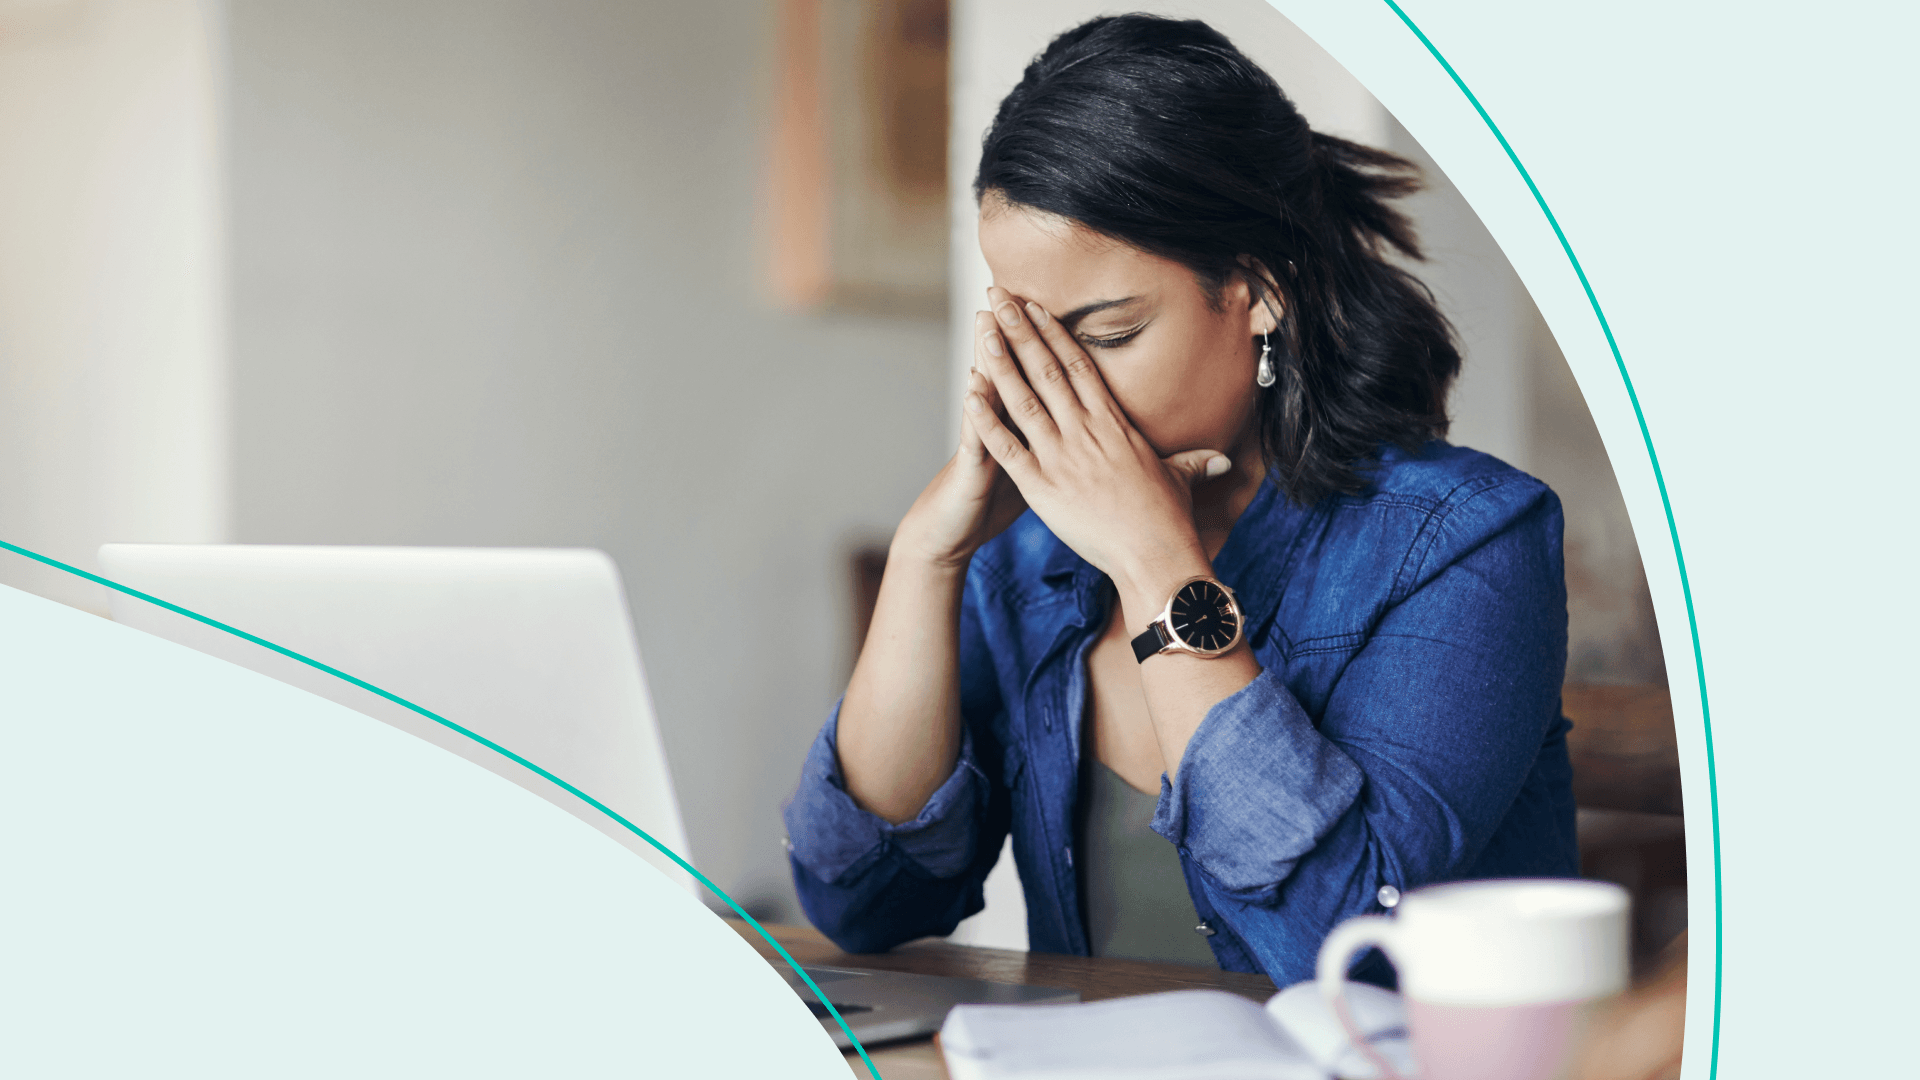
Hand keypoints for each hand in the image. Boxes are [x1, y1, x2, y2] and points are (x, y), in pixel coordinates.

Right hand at [890, 311, 1031, 570]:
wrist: (947, 533)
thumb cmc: (988, 503)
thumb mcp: (1027, 470)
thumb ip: (1044, 443)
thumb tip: (1073, 426)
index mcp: (1020, 427)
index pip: (1033, 378)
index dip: (1042, 345)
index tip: (1050, 306)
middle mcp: (999, 428)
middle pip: (1010, 374)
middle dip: (1014, 336)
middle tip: (1014, 293)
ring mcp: (982, 445)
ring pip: (987, 396)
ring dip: (988, 360)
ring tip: (987, 323)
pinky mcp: (971, 470)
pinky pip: (976, 439)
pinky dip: (976, 413)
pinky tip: (972, 386)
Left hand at [967, 288, 1228, 612]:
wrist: (1155, 556)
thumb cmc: (1168, 521)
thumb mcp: (1180, 481)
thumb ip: (1193, 462)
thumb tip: (1222, 459)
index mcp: (1114, 424)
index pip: (1079, 366)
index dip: (1054, 333)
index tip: (1034, 307)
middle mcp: (1086, 431)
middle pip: (1047, 368)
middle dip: (1019, 330)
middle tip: (997, 297)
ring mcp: (1062, 457)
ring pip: (1024, 398)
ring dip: (1001, 361)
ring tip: (982, 328)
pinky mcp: (1042, 487)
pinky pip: (1007, 446)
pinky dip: (986, 419)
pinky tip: (969, 392)